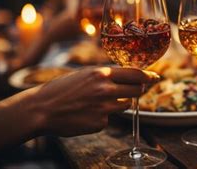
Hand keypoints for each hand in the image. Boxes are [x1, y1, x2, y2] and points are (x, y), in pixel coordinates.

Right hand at [31, 66, 158, 136]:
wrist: (41, 109)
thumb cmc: (60, 90)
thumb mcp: (84, 74)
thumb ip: (104, 76)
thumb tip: (124, 77)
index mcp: (101, 73)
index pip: (134, 73)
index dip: (147, 76)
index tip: (155, 77)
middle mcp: (106, 89)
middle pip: (137, 90)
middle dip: (139, 90)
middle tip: (135, 91)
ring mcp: (104, 108)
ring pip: (125, 105)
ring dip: (119, 103)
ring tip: (99, 102)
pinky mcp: (100, 123)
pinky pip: (109, 118)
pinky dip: (102, 117)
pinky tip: (86, 114)